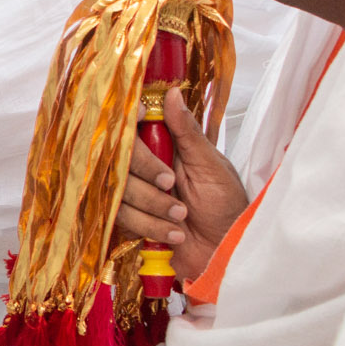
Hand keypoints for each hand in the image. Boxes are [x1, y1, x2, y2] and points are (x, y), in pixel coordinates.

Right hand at [113, 88, 248, 281]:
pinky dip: (150, 227)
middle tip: (172, 184)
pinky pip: (122, 218)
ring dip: (152, 207)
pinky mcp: (131, 220)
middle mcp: (143, 167)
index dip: (129, 126)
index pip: (131, 127)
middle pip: (119, 161)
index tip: (139, 125)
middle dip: (146, 177)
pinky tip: (173, 234)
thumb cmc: (226, 206)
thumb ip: (188, 132)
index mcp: (163, 146)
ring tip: (181, 217)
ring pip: (118, 191)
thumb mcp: (211, 166)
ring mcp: (135, 194)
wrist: (226, 251)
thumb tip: (174, 94)